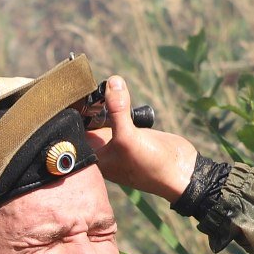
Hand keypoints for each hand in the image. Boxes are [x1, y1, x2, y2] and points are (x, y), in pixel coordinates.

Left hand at [83, 75, 197, 201]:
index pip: (75, 132)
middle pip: (88, 122)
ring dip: (105, 102)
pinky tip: (119, 94)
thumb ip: (118, 110)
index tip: (72, 92)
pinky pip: (120, 114)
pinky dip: (119, 104)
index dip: (72, 113)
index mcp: (95, 157)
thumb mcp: (129, 138)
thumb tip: (112, 82)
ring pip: (104, 116)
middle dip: (88, 105)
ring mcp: (118, 141)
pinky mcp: (132, 133)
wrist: (181, 171)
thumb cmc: (150, 165)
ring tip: (105, 87)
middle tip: (89, 85)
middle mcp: (103, 150)